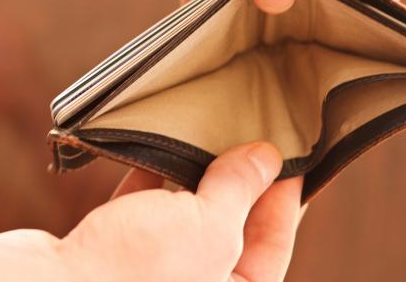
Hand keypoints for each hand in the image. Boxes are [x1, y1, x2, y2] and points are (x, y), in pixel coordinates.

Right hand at [0, 142, 303, 280]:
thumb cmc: (136, 277)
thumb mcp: (209, 227)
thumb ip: (241, 190)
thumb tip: (267, 158)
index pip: (275, 242)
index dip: (285, 198)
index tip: (287, 159)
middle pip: (232, 227)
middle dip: (242, 183)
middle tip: (252, 140)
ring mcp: (157, 273)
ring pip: (188, 216)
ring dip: (198, 176)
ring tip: (213, 137)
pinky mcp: (118, 255)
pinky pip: (147, 211)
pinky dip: (155, 182)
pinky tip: (161, 151)